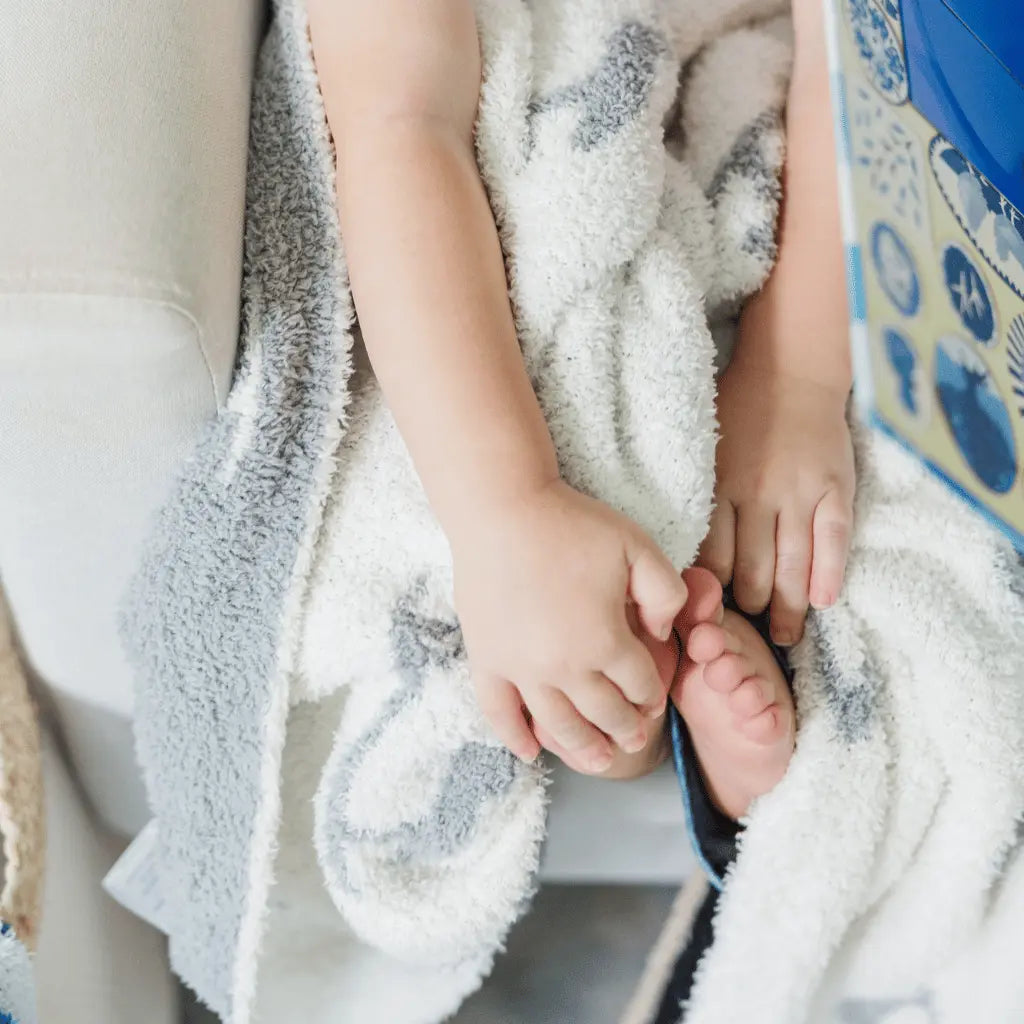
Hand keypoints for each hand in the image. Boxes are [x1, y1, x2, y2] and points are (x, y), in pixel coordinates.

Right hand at [452, 480, 687, 772]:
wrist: (502, 510)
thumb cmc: (572, 524)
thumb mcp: (638, 547)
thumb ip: (666, 593)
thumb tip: (664, 632)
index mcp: (606, 641)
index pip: (639, 685)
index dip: (651, 695)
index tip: (653, 699)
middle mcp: (564, 666)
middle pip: (603, 713)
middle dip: (625, 729)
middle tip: (634, 738)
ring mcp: (520, 668)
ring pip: (556, 725)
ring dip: (582, 748)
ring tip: (598, 760)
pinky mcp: (486, 660)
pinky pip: (498, 713)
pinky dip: (514, 737)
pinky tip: (529, 751)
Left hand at [699, 350, 854, 646]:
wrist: (790, 371)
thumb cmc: (737, 415)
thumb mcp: (705, 455)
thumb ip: (700, 502)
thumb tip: (684, 555)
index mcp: (720, 489)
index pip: (713, 560)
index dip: (712, 596)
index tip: (709, 619)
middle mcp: (758, 495)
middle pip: (753, 571)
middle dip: (749, 610)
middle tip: (746, 637)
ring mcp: (799, 493)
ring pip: (793, 564)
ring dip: (789, 607)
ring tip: (785, 636)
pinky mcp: (834, 488)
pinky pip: (833, 539)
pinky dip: (829, 573)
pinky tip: (824, 601)